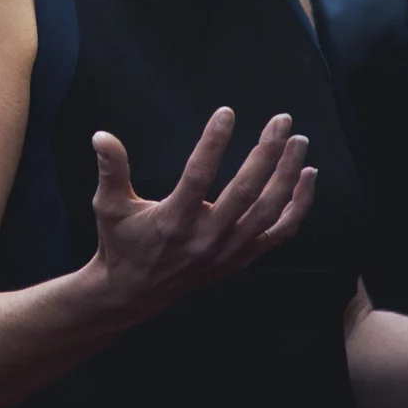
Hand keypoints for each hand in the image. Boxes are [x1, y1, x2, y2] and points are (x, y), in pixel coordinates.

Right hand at [83, 109, 315, 324]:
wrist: (133, 294)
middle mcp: (206, 237)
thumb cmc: (121, 243)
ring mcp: (228, 250)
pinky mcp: (241, 259)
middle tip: (282, 121)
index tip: (227, 113)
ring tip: (299, 143)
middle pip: (247, 191)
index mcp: (174, 220)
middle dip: (268, 153)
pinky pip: (279, 233)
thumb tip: (100, 135)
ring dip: (288, 175)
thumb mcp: (108, 205)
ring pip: (269, 211)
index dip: (214, 142)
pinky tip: (307, 178)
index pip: (199, 175)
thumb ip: (110, 169)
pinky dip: (298, 207)